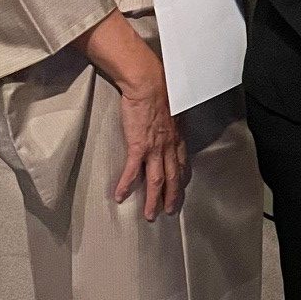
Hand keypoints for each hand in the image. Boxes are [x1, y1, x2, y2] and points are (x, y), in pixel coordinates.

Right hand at [113, 71, 190, 220]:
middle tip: (168, 211)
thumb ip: (173, 121)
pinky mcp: (138, 146)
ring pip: (156, 181)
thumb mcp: (173, 109)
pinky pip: (132, 172)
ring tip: (149, 215)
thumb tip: (172, 122)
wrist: (149, 85)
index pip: (181, 164)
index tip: (178, 189)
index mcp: (177, 138)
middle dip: (171, 197)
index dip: (180, 180)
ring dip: (153, 200)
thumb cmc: (161, 91)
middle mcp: (169, 147)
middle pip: (172, 178)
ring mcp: (155, 149)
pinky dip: (126, 186)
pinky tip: (119, 196)